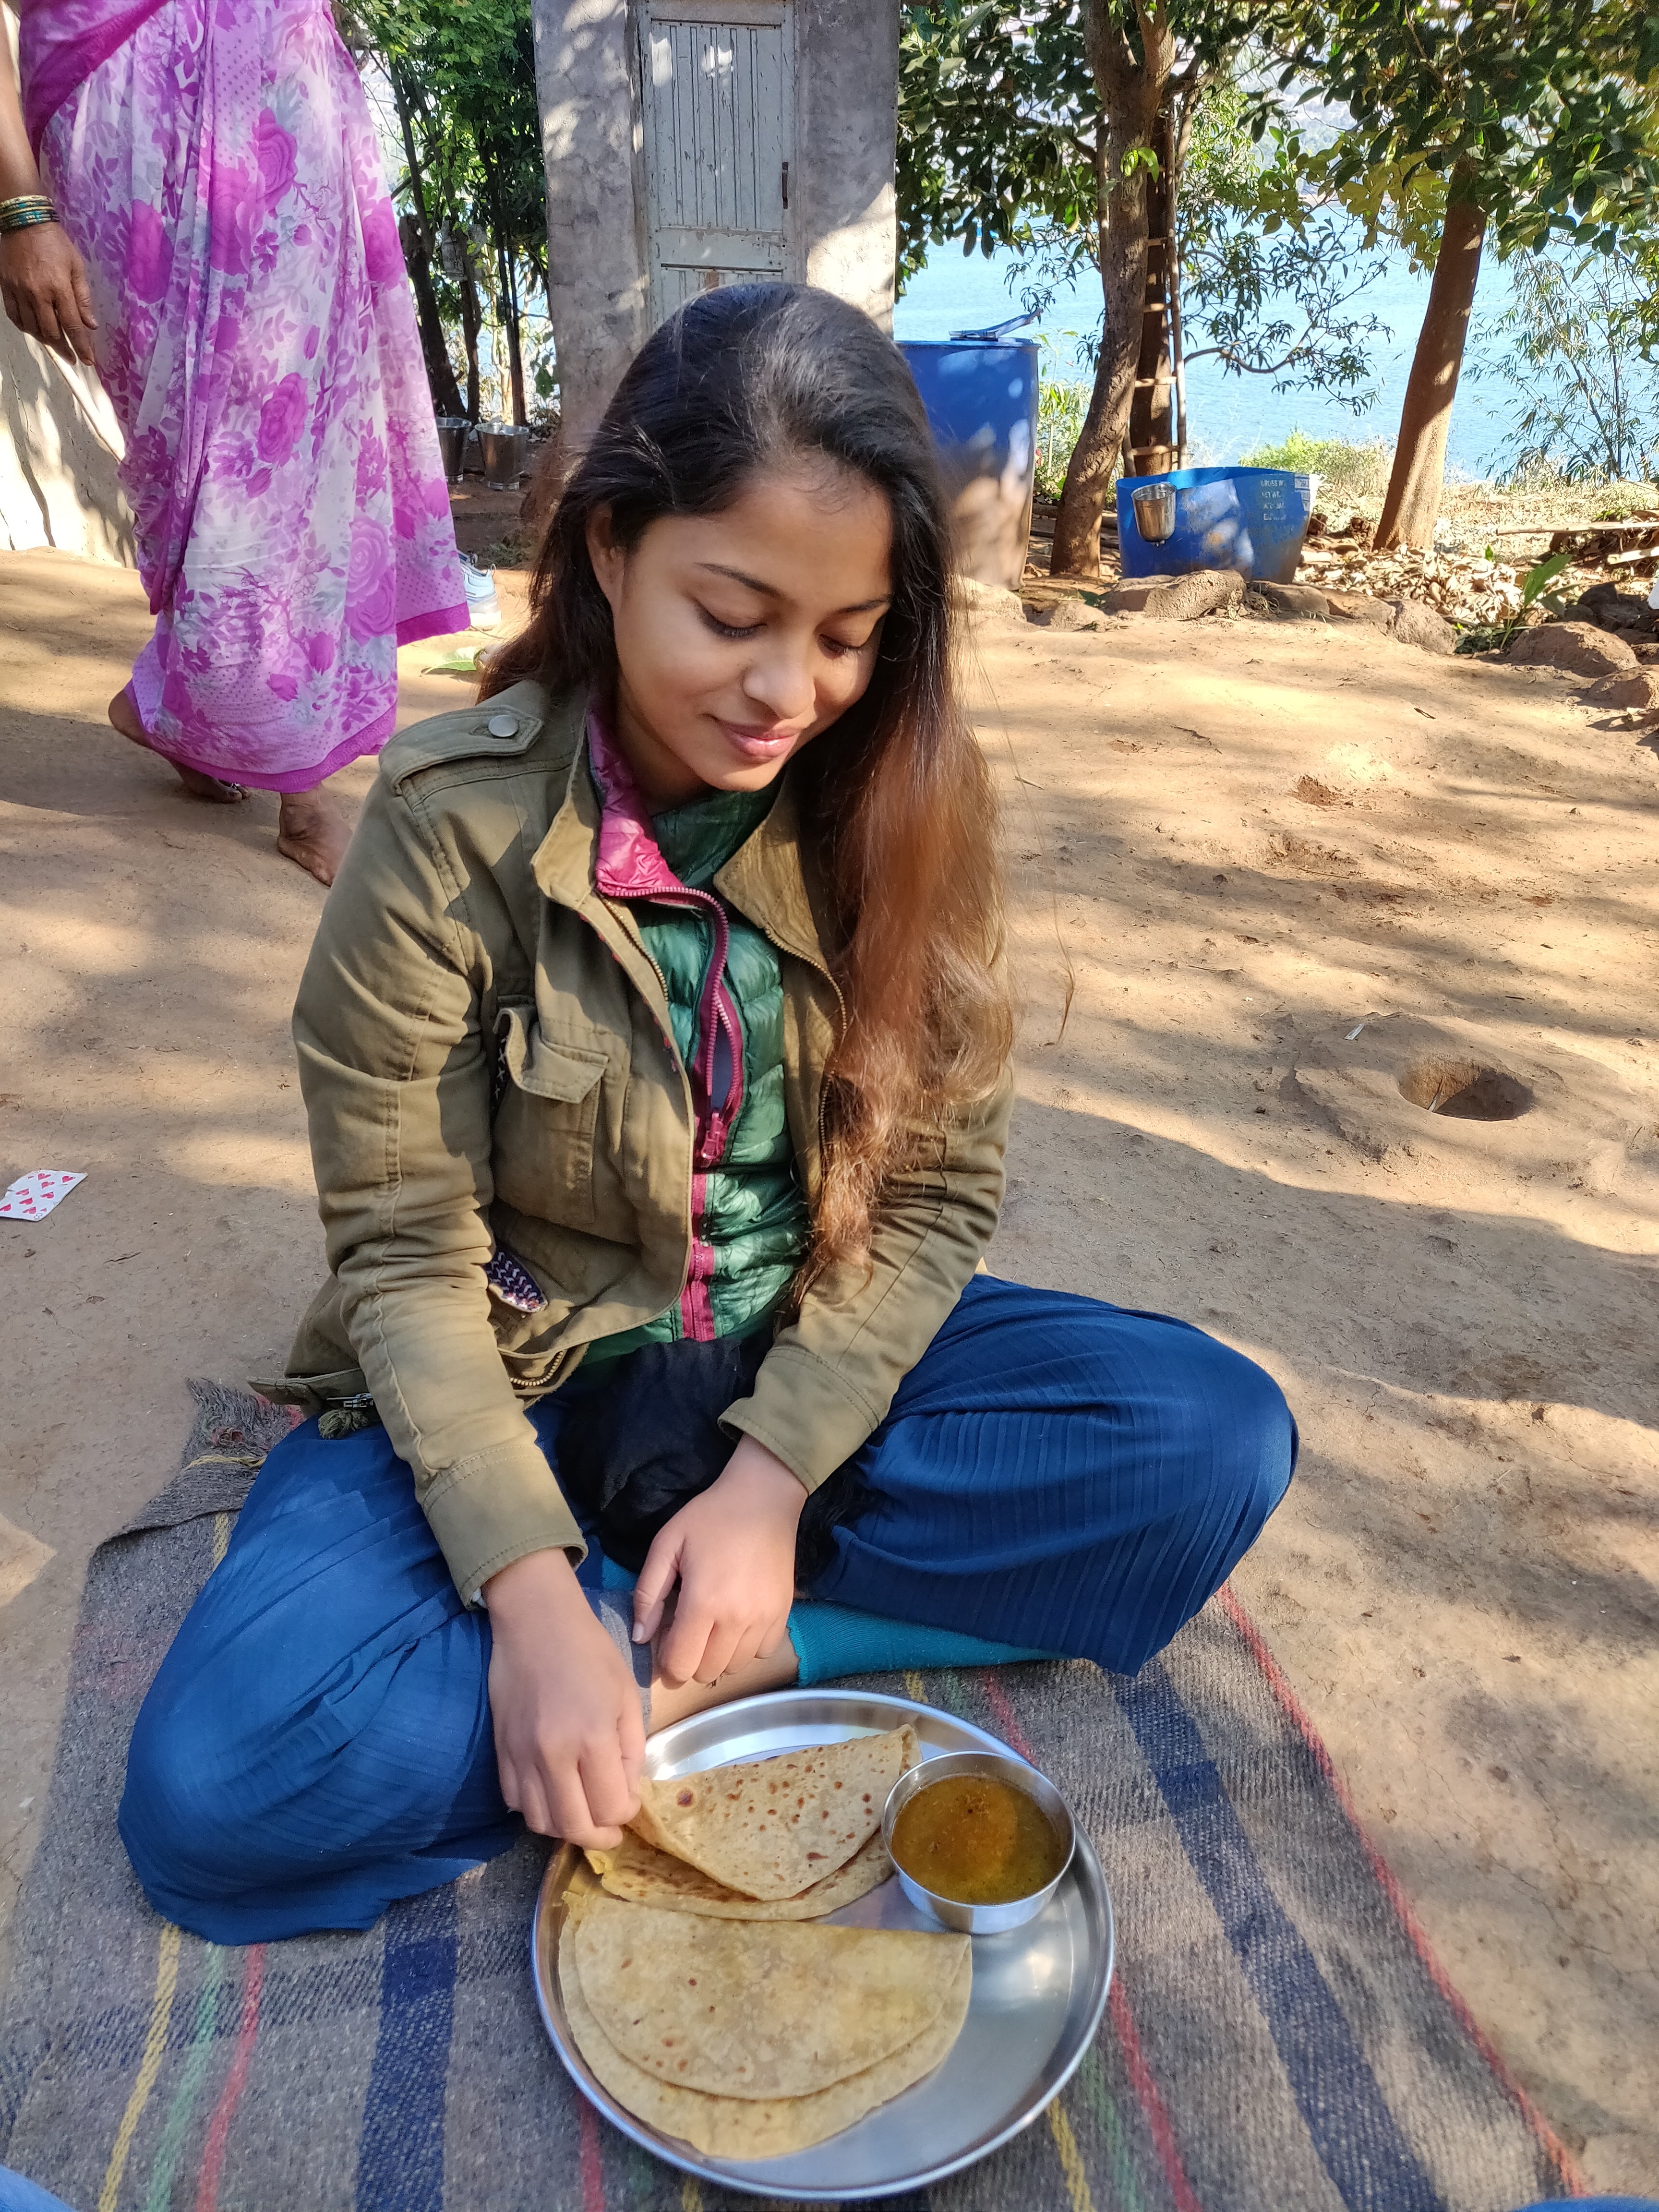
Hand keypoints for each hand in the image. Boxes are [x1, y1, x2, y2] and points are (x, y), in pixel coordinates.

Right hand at [0, 222, 96, 363]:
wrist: (25, 222)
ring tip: (55, 344)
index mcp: (59, 288)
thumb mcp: (76, 267)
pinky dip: (25, 327)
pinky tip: (33, 330)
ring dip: (45, 340)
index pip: (72, 326)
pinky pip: (14, 315)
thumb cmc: (55, 243)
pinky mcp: (6, 287)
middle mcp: (38, 293)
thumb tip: (90, 324)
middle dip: (63, 349)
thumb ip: (83, 298)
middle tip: (71, 357)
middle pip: (51, 332)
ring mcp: (19, 291)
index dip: (81, 346)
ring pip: (31, 327)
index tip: (88, 360)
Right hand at [484, 1546, 644, 1846]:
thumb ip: (630, 1750)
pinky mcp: (501, 1751)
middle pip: (573, 1827)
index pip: (610, 1807)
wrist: (536, 1623)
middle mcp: (553, 1754)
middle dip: (598, 1837)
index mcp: (592, 1737)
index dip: (626, 1813)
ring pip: (540, 1822)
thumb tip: (625, 1793)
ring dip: (565, 1827)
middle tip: (610, 1831)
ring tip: (582, 1813)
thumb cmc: (591, 1653)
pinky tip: (552, 1793)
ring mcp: (521, 1755)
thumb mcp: (626, 1696)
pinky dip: (536, 1808)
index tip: (629, 1800)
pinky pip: (515, 1801)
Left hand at [633, 1437, 805, 1686]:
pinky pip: (762, 1653)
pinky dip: (746, 1647)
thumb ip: (647, 1594)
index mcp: (703, 1603)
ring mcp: (765, 1619)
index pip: (680, 1665)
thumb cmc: (710, 1518)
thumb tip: (640, 1637)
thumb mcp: (667, 1545)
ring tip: (712, 1625)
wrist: (763, 1498)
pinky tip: (737, 1622)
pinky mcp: (784, 1615)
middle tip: (686, 1630)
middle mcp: (737, 1619)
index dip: (665, 1664)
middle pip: (706, 1672)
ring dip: (717, 1655)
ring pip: (734, 1667)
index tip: (663, 1644)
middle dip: (689, 1660)